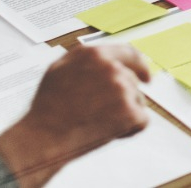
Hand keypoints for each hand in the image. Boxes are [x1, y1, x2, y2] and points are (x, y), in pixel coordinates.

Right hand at [0, 46, 150, 187]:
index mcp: (94, 54)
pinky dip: (130, 129)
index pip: (129, 53)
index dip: (140, 66)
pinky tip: (107, 132)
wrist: (44, 136)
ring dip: (124, 113)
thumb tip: (106, 59)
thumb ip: (87, 59)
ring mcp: (122, 89)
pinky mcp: (129, 111)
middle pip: (132, 82)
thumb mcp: (60, 69)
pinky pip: (141, 121)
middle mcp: (111, 67)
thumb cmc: (48, 108)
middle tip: (98, 113)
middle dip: (122, 98)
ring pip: (137, 101)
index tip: (146, 77)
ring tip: (97, 121)